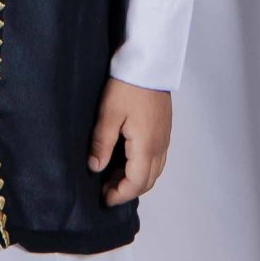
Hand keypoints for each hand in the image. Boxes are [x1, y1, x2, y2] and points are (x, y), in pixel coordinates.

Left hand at [89, 78, 171, 205]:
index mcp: (146, 147)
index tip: (103, 198)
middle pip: (147, 181)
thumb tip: (95, 168)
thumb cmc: (127, 86)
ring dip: (136, 179)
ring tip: (113, 175)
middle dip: (127, 190)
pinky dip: (143, 166)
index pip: (136, 183)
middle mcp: (160, 147)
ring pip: (154, 170)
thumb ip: (102, 143)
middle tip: (106, 188)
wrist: (149, 62)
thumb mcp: (109, 114)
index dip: (120, 195)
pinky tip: (127, 158)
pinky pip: (157, 158)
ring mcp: (164, 138)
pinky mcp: (164, 129)